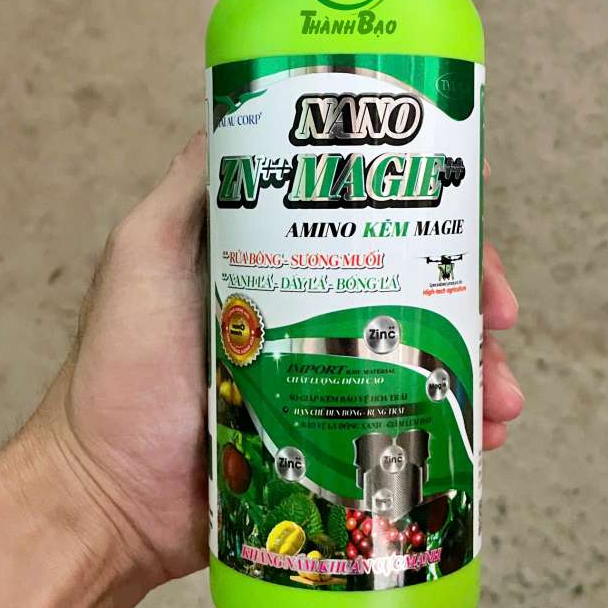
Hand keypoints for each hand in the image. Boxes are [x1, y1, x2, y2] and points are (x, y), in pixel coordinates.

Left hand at [34, 131, 522, 585]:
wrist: (107, 496)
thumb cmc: (118, 369)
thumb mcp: (142, 252)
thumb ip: (188, 186)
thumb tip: (244, 111)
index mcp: (281, 259)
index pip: (370, 221)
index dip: (430, 218)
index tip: (470, 223)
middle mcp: (310, 309)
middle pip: (412, 286)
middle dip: (468, 297)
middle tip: (500, 319)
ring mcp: (325, 377)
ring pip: (421, 357)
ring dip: (474, 369)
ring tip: (499, 400)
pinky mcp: (332, 437)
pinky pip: (407, 423)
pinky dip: (452, 427)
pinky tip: (482, 439)